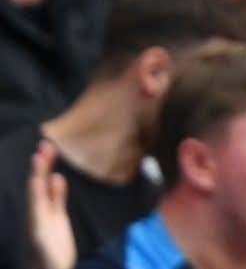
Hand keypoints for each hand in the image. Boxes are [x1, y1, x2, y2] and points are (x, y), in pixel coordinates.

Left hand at [28, 141, 73, 268]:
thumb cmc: (44, 257)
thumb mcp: (43, 230)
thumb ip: (48, 205)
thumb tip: (53, 178)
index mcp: (33, 212)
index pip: (34, 184)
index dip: (37, 168)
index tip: (41, 150)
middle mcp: (37, 211)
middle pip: (38, 183)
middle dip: (41, 164)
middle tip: (46, 144)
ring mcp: (47, 216)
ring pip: (46, 189)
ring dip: (47, 171)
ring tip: (50, 153)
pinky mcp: (56, 222)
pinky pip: (55, 200)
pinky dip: (56, 188)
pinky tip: (57, 178)